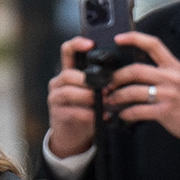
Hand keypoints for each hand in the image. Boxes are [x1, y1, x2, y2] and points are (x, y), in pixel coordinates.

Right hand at [46, 37, 99, 160]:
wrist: (74, 135)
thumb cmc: (88, 109)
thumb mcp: (94, 92)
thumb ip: (103, 82)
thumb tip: (123, 74)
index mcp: (70, 72)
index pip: (67, 51)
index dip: (77, 44)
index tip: (91, 43)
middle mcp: (59, 82)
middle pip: (69, 74)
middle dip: (89, 81)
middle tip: (107, 88)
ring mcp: (55, 97)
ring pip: (69, 92)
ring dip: (88, 97)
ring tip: (104, 102)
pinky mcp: (57, 113)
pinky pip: (71, 111)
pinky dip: (88, 114)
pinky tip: (101, 116)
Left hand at [108, 32, 179, 147]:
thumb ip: (164, 71)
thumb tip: (137, 69)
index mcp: (174, 67)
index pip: (153, 45)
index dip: (134, 38)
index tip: (118, 38)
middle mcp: (171, 77)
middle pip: (136, 70)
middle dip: (117, 76)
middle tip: (109, 83)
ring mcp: (168, 94)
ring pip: (133, 91)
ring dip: (118, 96)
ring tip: (112, 99)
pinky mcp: (165, 111)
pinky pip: (138, 110)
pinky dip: (127, 113)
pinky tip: (123, 114)